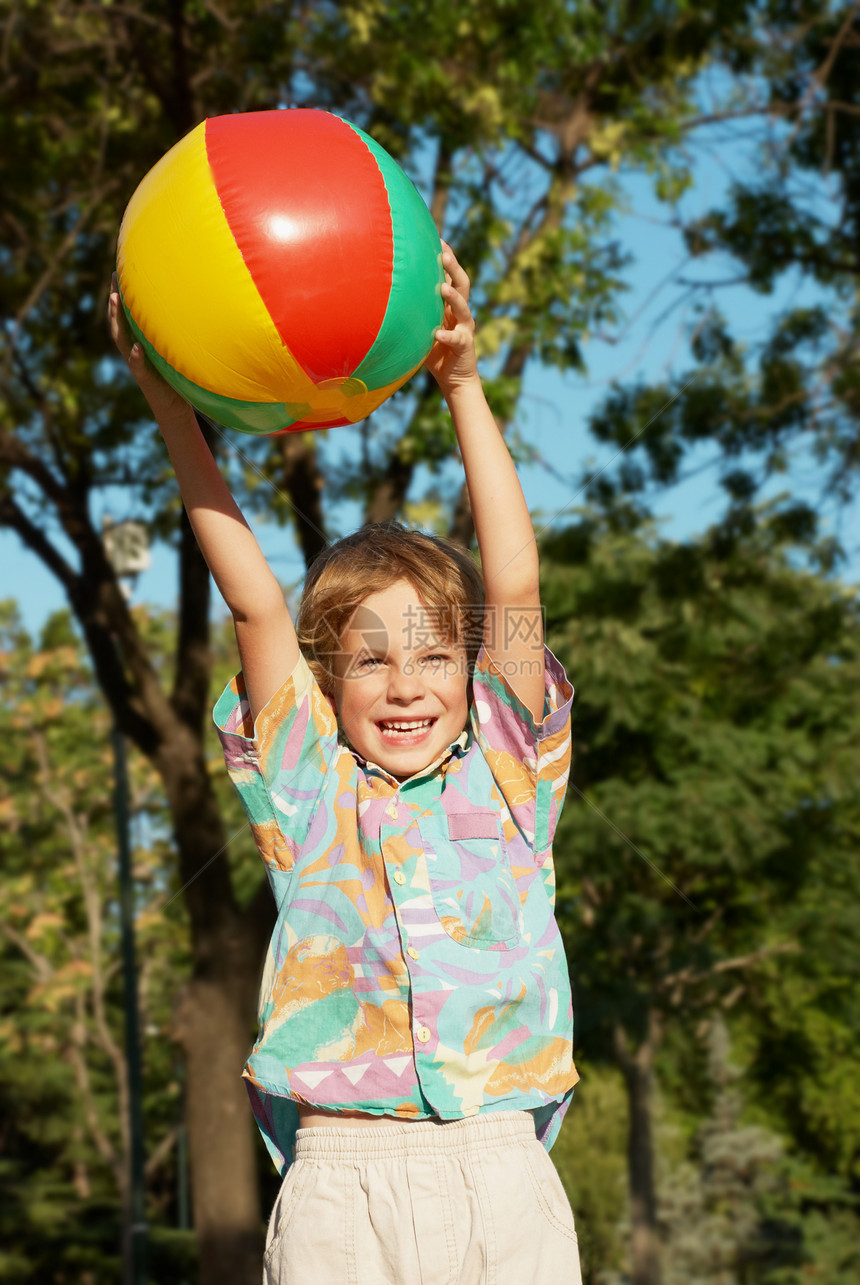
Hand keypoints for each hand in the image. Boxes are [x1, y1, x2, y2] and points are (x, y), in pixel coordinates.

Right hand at [107, 274, 189, 421]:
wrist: (174, 409)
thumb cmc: (176, 378)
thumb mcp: (174, 352)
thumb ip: (174, 335)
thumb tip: (189, 309)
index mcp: (140, 342)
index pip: (128, 315)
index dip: (122, 295)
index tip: (119, 271)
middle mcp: (134, 351)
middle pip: (119, 321)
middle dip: (114, 300)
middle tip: (112, 276)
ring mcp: (138, 364)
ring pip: (122, 339)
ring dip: (117, 320)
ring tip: (114, 299)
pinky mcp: (146, 380)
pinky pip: (138, 366)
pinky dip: (136, 357)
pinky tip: (135, 347)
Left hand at [424, 244, 479, 394]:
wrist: (454, 379)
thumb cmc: (434, 351)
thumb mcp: (423, 326)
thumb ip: (414, 311)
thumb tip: (388, 293)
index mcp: (451, 306)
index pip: (451, 276)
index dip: (447, 258)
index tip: (438, 239)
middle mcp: (460, 313)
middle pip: (462, 284)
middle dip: (454, 268)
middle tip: (444, 254)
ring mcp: (465, 328)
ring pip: (463, 308)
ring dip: (454, 298)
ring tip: (443, 289)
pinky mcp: (465, 346)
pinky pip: (457, 339)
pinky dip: (447, 337)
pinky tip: (438, 335)